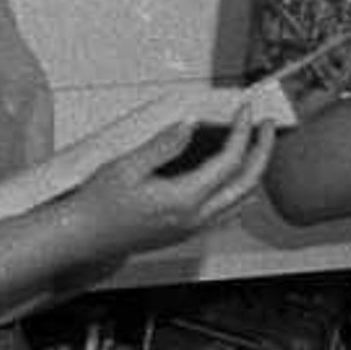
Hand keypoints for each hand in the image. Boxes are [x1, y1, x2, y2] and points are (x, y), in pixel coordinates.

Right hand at [71, 109, 277, 251]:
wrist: (83, 237)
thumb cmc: (98, 204)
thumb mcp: (126, 166)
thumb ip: (163, 145)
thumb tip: (190, 125)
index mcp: (184, 198)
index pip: (230, 161)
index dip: (242, 132)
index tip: (246, 111)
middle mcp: (196, 217)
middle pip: (248, 182)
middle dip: (263, 150)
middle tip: (267, 126)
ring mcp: (194, 228)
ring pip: (242, 200)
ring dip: (255, 171)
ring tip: (257, 146)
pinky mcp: (187, 232)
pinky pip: (228, 212)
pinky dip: (241, 191)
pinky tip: (238, 180)